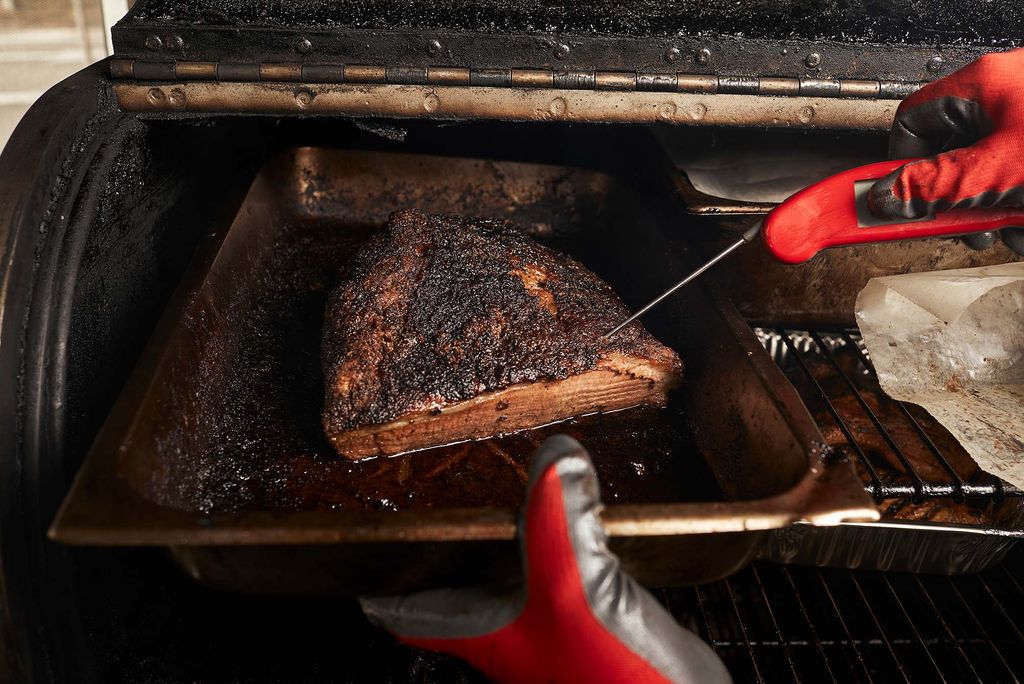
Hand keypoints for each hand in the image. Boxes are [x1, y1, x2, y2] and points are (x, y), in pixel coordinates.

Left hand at [360, 434, 730, 683]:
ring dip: (498, 546)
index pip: (405, 607)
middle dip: (440, 549)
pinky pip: (559, 579)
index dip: (377, 580)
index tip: (356, 548)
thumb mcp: (573, 589)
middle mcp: (508, 634)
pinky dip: (557, 549)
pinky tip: (573, 530)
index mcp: (483, 631)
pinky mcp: (590, 629)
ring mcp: (550, 634)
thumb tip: (557, 456)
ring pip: (506, 583)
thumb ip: (560, 522)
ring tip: (493, 502)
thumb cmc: (610, 681)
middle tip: (427, 501)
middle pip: (453, 590)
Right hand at [867, 49, 1023, 254]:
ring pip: (989, 175)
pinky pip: (1020, 181)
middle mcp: (1007, 96)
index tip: (888, 203)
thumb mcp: (996, 173)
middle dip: (954, 202)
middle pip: (950, 156)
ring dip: (994, 214)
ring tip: (1017, 231)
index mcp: (982, 87)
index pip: (909, 124)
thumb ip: (931, 188)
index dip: (896, 168)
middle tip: (963, 228)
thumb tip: (880, 196)